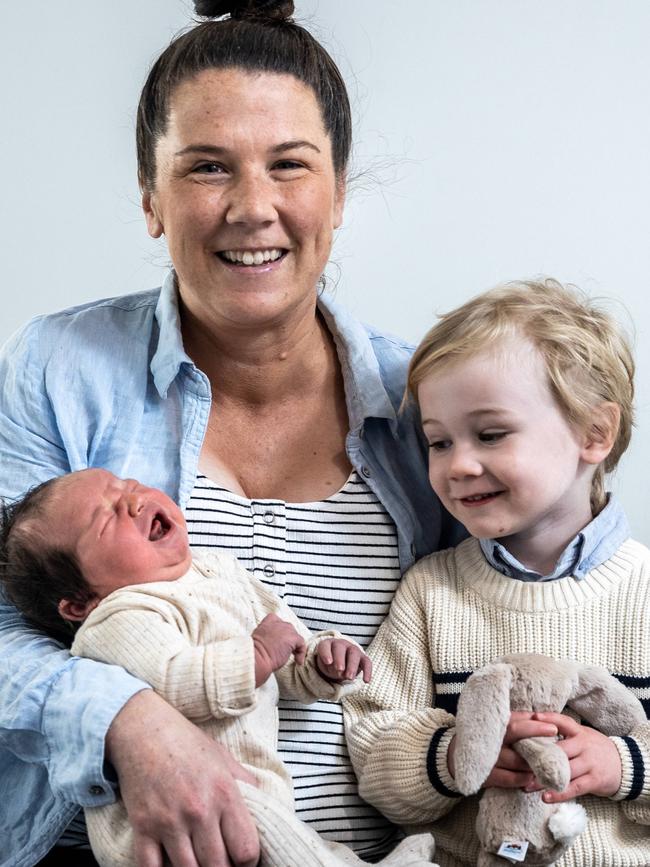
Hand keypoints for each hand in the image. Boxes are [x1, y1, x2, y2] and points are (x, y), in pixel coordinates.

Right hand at [106, 690, 258, 866]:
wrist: (144, 730)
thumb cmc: (187, 743)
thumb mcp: (223, 758)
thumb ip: (245, 785)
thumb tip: (265, 807)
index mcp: (225, 793)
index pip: (246, 850)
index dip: (248, 862)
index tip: (242, 860)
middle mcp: (199, 810)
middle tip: (219, 860)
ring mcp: (169, 821)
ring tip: (198, 861)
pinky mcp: (143, 827)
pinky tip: (170, 864)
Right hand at [252, 613, 305, 685]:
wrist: (256, 657)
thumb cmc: (255, 652)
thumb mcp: (258, 639)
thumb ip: (266, 636)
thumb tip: (271, 643)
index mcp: (268, 622)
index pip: (278, 622)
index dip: (281, 632)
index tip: (280, 640)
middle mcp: (278, 622)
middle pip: (288, 628)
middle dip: (288, 639)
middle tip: (286, 650)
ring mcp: (286, 629)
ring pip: (295, 636)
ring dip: (295, 645)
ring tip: (293, 656)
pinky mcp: (293, 638)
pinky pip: (301, 644)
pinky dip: (301, 653)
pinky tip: (298, 661)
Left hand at [316, 639, 371, 682]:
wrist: (340, 662)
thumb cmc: (330, 663)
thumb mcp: (325, 666)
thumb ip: (329, 667)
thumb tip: (339, 672)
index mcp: (328, 644)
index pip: (325, 646)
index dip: (326, 653)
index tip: (328, 662)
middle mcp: (341, 644)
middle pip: (340, 648)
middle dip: (340, 659)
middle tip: (339, 670)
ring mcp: (353, 649)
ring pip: (354, 654)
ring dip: (352, 666)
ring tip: (349, 678)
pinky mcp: (363, 657)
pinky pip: (367, 662)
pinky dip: (367, 671)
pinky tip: (366, 681)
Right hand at [447, 711, 557, 787]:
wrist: (453, 756)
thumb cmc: (484, 737)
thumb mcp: (496, 724)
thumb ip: (516, 719)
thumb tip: (538, 716)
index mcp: (494, 726)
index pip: (517, 724)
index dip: (535, 726)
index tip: (553, 728)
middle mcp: (491, 741)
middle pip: (517, 741)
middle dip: (538, 745)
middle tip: (556, 750)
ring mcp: (488, 759)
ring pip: (517, 763)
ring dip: (533, 765)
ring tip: (547, 766)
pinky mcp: (487, 777)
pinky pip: (510, 780)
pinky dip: (523, 780)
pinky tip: (531, 778)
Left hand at [532, 711, 622, 800]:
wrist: (625, 765)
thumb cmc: (594, 748)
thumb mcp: (582, 735)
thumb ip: (562, 733)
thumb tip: (533, 728)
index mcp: (579, 732)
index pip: (563, 721)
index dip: (549, 718)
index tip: (533, 717)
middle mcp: (584, 745)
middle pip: (559, 749)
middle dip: (538, 757)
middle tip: (519, 762)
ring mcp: (589, 763)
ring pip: (564, 771)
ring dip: (544, 779)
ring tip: (527, 785)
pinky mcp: (594, 780)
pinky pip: (574, 788)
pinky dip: (559, 793)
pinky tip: (545, 797)